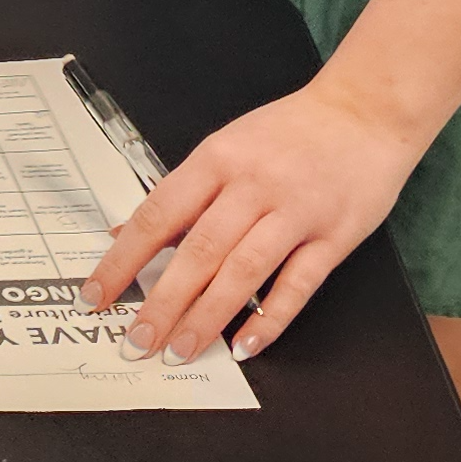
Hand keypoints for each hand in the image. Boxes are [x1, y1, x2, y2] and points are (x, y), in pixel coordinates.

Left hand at [80, 80, 425, 363]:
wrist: (363, 112)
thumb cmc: (288, 132)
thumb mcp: (224, 147)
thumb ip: (182, 192)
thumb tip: (128, 233)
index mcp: (215, 160)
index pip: (157, 215)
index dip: (123, 258)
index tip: (96, 293)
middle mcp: (251, 186)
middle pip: (198, 251)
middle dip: (163, 301)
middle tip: (137, 340)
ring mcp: (295, 212)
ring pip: (243, 272)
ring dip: (208, 316)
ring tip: (181, 349)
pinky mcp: (334, 237)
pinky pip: (298, 285)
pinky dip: (270, 318)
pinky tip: (245, 345)